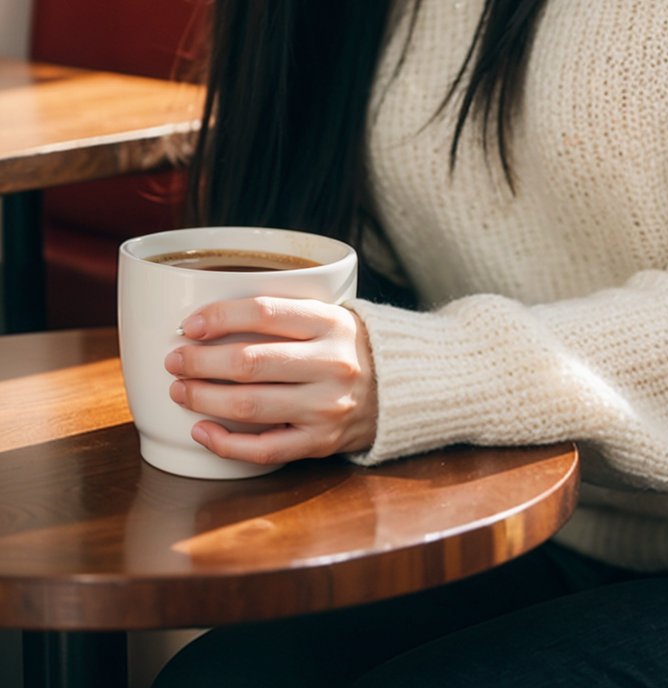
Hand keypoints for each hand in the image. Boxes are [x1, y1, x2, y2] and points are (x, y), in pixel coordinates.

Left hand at [163, 297, 377, 465]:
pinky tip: (202, 431)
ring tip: (180, 390)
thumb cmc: (346, 347)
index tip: (189, 325)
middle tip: (175, 360)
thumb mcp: (328, 316)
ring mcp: (326, 406)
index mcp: (330, 322)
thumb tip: (209, 320)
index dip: (220, 317)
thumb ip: (282, 315)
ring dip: (204, 398)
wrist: (399, 387)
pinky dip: (226, 443)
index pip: (265, 312)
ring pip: (251, 405)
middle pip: (250, 362)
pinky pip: (265, 448)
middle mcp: (330, 363)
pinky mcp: (320, 442)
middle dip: (200, 362)